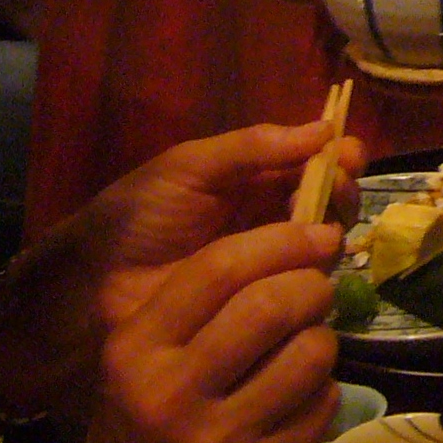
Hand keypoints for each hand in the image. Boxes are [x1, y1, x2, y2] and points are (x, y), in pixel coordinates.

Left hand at [0, 121, 364, 422]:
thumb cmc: (137, 216)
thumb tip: (324, 131)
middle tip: (338, 194)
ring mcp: (266, 267)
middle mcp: (267, 220)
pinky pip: (302, 293)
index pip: (310, 163)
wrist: (92, 287)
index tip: (349, 157)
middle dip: (341, 193)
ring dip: (332, 233)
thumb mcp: (188, 168)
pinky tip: (316, 273)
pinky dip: (317, 280)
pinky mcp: (260, 311)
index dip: (336, 158)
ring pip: (322, 246)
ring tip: (323, 234)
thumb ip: (251, 147)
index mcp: (251, 180)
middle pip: (327, 202)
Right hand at [57, 217, 350, 442]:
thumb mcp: (134, 360)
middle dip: (311, 284)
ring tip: (307, 340)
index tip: (314, 234)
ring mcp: (224, 440)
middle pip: (272, 305)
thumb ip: (194, 305)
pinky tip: (301, 391)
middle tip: (317, 286)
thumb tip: (290, 244)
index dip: (279, 240)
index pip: (218, 269)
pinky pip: (323, 403)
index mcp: (136, 350)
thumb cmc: (134, 429)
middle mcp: (175, 392)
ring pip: (311, 353)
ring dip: (322, 336)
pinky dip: (323, 386)